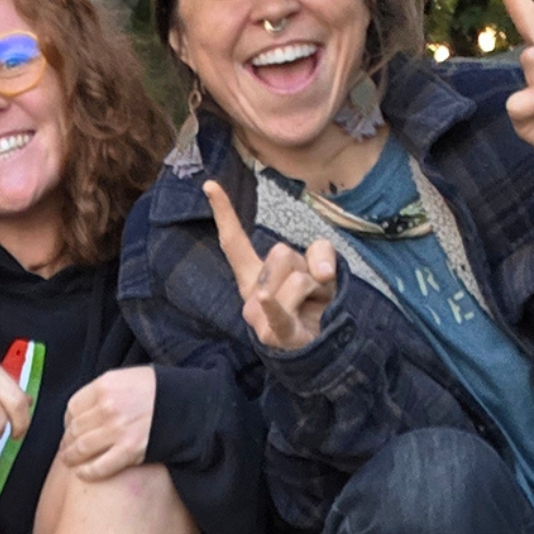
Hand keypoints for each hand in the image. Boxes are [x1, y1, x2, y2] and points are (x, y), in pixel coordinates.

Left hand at [59, 366, 156, 479]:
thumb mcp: (128, 378)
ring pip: (81, 448)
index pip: (73, 407)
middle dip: (68, 441)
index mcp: (104, 386)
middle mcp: (107, 408)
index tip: (71, 429)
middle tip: (67, 449)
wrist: (189, 403)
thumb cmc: (158, 390)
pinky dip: (87, 472)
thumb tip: (83, 408)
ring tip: (70, 462)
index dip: (68, 421)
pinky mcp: (129, 451)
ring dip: (71, 458)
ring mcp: (118, 430)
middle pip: (75, 429)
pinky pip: (99, 466)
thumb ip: (104, 390)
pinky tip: (82, 474)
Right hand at [204, 180, 336, 351]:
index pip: (235, 242)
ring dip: (319, 289)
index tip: (210, 185)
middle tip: (312, 291)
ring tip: (316, 307)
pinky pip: (277, 310)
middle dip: (307, 265)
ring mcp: (258, 314)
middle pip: (281, 253)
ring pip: (297, 276)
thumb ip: (322, 254)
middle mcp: (249, 293)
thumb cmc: (316, 305)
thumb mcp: (322, 268)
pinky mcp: (275, 332)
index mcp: (254, 275)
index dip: (224, 213)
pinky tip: (261, 298)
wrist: (321, 348)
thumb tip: (321, 271)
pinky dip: (273, 305)